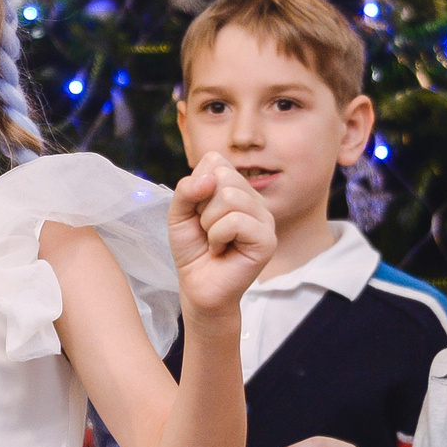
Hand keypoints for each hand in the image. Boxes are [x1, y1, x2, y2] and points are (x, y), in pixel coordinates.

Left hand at [169, 151, 275, 317]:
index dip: (197, 186)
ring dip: (209, 223)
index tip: (198, 212)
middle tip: (206, 229)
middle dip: (202, 206)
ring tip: (214, 240)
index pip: (215, 161)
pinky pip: (236, 221)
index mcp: (237, 187)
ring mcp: (264, 218)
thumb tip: (208, 179)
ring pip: (230, 197)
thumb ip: (186, 190)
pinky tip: (221, 249)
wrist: (198, 286)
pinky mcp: (267, 239)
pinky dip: (218, 236)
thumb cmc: (192, 249)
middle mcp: (254, 199)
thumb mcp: (179, 213)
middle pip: (223, 176)